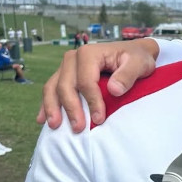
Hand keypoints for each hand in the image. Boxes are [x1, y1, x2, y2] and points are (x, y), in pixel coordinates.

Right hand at [37, 39, 159, 131]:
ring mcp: (66, 66)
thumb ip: (128, 75)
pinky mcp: (65, 75)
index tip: (99, 119)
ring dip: (52, 108)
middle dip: (71, 108)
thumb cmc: (137, 59)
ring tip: (55, 126)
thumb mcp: (139, 64)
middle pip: (65, 85)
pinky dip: (46, 104)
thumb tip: (113, 90)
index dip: (91, 101)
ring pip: (52, 87)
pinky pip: (51, 89)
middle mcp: (73, 58)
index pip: (86, 81)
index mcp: (89, 53)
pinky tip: (42, 119)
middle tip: (78, 128)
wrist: (133, 53)